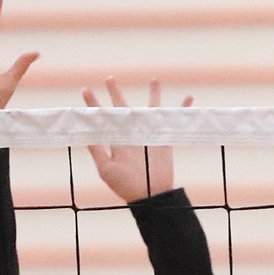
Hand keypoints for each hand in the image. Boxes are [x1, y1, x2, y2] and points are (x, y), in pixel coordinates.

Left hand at [82, 78, 192, 202]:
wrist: (149, 197)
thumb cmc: (125, 186)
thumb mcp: (106, 169)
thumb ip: (97, 150)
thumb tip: (86, 132)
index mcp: (114, 142)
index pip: (101, 119)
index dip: (93, 105)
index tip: (85, 89)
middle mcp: (129, 136)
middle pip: (121, 109)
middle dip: (115, 93)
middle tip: (109, 78)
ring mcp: (147, 136)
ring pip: (149, 109)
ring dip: (153, 94)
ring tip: (154, 79)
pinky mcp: (163, 140)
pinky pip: (173, 120)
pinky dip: (182, 109)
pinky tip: (188, 98)